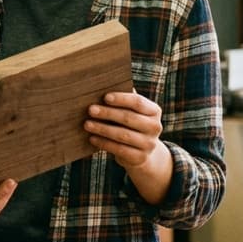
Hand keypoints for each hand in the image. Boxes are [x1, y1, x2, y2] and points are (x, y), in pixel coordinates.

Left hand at [85, 90, 172, 204]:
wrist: (141, 151)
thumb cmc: (130, 123)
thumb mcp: (131, 111)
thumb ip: (123, 99)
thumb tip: (103, 83)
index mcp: (154, 111)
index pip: (138, 102)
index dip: (121, 99)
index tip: (105, 97)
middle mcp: (155, 127)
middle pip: (129, 118)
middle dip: (108, 113)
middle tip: (90, 109)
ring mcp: (149, 144)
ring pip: (123, 135)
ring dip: (103, 129)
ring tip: (87, 124)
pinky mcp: (140, 158)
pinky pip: (119, 150)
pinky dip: (104, 143)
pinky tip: (92, 138)